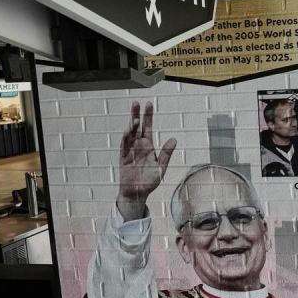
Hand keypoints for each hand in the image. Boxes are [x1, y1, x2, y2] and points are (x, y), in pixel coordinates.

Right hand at [117, 101, 175, 219]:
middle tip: (137, 103)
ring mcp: (130, 151)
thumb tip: (173, 140)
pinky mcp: (123, 158)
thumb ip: (166, 154)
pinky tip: (128, 130)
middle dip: (136, 115)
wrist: (137, 194)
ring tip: (135, 119)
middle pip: (137, 128)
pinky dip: (126, 138)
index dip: (148, 117)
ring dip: (131, 126)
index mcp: (148, 147)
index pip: (148, 128)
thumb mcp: (161, 167)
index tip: (149, 105)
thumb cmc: (149, 182)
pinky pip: (124, 146)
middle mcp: (138, 146)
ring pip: (130, 135)